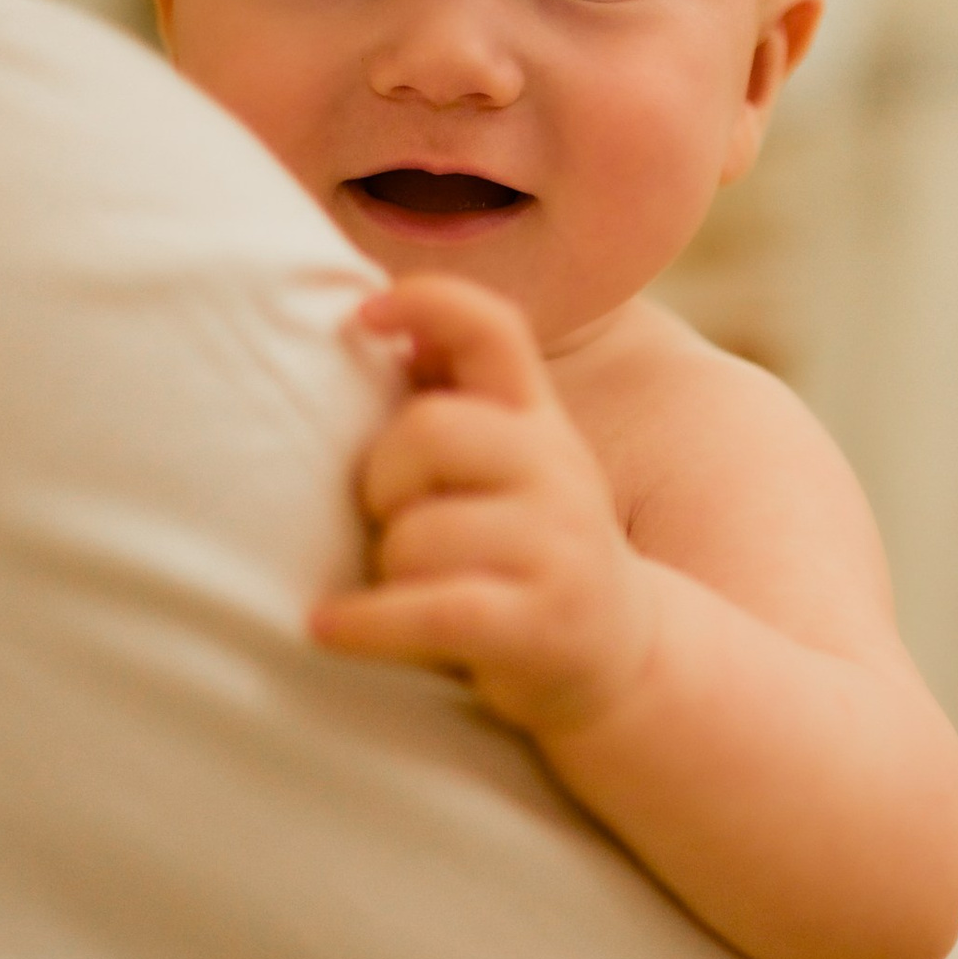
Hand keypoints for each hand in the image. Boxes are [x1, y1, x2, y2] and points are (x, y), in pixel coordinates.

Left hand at [313, 275, 656, 736]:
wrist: (628, 655)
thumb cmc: (529, 550)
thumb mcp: (511, 466)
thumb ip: (455, 397)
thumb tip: (377, 310)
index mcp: (539, 421)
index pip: (495, 329)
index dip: (431, 302)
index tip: (365, 313)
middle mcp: (557, 469)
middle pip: (431, 430)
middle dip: (382, 477)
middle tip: (387, 516)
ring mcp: (557, 547)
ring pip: (418, 534)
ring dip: (385, 567)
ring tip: (400, 586)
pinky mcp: (541, 623)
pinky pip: (431, 609)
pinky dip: (366, 622)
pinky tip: (330, 626)